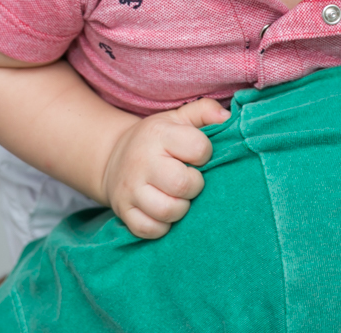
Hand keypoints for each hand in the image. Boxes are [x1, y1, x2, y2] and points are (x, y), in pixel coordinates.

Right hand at [100, 98, 229, 238]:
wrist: (113, 157)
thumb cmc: (157, 139)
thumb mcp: (179, 118)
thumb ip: (205, 111)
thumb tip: (227, 117)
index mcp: (159, 134)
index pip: (197, 148)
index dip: (205, 155)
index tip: (198, 157)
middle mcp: (142, 161)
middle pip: (183, 184)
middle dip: (195, 186)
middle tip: (190, 181)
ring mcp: (130, 189)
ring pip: (167, 210)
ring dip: (181, 208)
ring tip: (179, 197)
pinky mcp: (123, 211)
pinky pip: (149, 229)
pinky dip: (162, 226)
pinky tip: (164, 212)